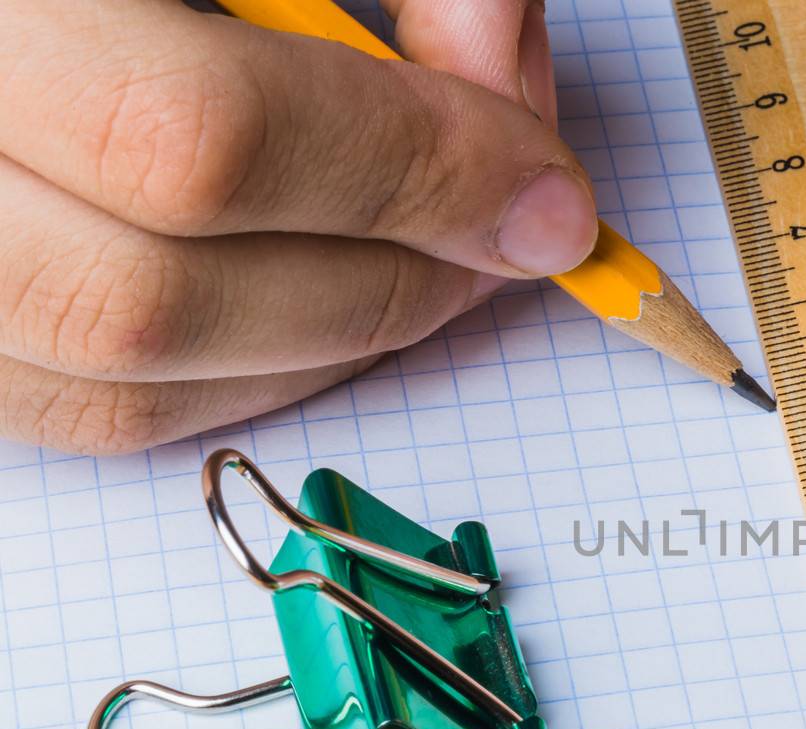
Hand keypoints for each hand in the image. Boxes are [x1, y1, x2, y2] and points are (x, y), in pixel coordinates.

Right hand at [0, 0, 591, 452]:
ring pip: (119, 385)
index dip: (407, 175)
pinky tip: (311, 299)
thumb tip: (504, 63)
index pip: (199, 140)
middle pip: (154, 304)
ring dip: (322, 346)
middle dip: (381, 285)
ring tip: (423, 269)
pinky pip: (85, 408)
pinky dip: (238, 374)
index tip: (541, 187)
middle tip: (499, 241)